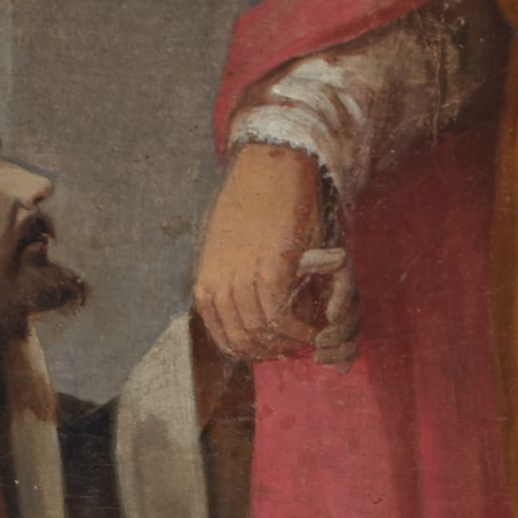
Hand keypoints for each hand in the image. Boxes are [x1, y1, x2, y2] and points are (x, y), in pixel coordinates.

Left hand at [193, 144, 327, 363]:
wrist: (270, 166)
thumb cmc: (255, 204)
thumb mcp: (229, 248)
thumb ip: (231, 279)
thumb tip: (245, 309)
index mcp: (206, 282)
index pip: (223, 337)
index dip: (251, 351)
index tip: (273, 349)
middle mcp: (217, 285)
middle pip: (243, 340)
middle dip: (272, 350)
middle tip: (296, 347)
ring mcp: (240, 280)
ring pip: (262, 333)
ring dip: (289, 341)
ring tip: (308, 337)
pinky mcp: (267, 272)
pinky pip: (279, 317)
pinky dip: (297, 329)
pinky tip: (312, 328)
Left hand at [295, 243, 361, 367]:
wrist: (280, 290)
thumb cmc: (289, 270)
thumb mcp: (299, 262)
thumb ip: (316, 259)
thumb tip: (342, 256)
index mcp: (338, 275)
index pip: (349, 284)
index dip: (344, 300)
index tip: (332, 316)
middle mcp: (346, 297)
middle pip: (353, 316)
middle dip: (339, 333)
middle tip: (318, 343)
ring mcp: (343, 319)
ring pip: (352, 336)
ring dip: (340, 351)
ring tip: (318, 358)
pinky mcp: (337, 335)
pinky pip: (347, 349)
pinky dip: (344, 359)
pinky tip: (338, 369)